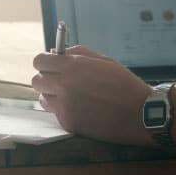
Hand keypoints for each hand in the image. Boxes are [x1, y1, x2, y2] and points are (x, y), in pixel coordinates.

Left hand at [32, 45, 154, 145]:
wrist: (139, 112)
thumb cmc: (124, 84)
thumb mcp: (105, 61)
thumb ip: (79, 54)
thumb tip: (59, 52)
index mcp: (73, 66)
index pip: (39, 61)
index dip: (45, 61)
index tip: (52, 64)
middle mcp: (65, 85)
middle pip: (36, 80)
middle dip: (46, 78)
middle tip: (61, 80)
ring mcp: (65, 106)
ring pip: (42, 98)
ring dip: (52, 95)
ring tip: (71, 96)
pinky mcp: (68, 122)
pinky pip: (55, 113)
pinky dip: (64, 110)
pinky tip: (81, 108)